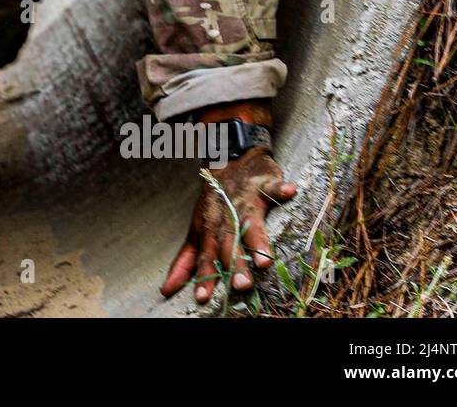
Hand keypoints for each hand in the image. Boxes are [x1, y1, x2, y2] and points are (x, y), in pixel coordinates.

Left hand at [160, 146, 296, 302]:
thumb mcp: (197, 230)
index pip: (206, 256)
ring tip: (265, 260)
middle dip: (234, 264)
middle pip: (230, 243)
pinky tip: (290, 192)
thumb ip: (186, 261)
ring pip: (251, 222)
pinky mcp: (262, 184)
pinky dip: (280, 189)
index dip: (204, 276)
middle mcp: (226, 217)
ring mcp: (244, 200)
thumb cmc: (214, 202)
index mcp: (209, 229)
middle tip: (241, 286)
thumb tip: (166, 290)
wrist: (226, 157)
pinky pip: (272, 187)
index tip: (202, 298)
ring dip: (258, 240)